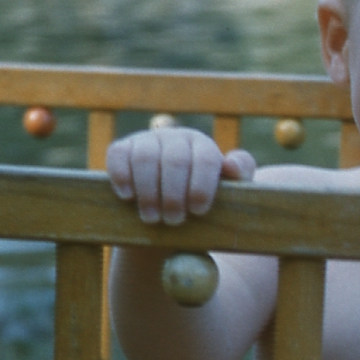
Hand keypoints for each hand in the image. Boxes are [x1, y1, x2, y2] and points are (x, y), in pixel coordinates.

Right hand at [106, 127, 255, 224]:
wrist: (163, 214)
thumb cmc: (199, 204)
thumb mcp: (228, 193)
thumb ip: (241, 177)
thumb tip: (232, 165)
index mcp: (203, 147)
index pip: (206, 159)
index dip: (202, 186)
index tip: (198, 211)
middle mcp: (175, 138)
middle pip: (175, 160)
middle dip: (174, 195)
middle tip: (174, 221)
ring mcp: (147, 141)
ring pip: (145, 157)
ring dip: (149, 192)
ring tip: (152, 218)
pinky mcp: (122, 149)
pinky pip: (118, 155)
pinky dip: (122, 176)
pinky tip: (129, 197)